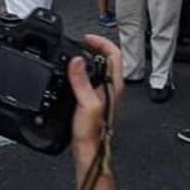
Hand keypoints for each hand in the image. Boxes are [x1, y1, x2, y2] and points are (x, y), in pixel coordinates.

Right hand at [70, 35, 122, 163]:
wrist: (89, 150)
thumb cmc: (92, 132)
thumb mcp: (86, 104)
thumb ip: (81, 81)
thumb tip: (77, 60)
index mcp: (115, 85)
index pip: (114, 54)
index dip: (101, 42)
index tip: (87, 39)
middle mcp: (113, 87)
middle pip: (108, 59)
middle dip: (95, 47)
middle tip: (81, 43)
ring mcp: (105, 93)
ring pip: (101, 68)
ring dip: (90, 58)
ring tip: (77, 53)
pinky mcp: (96, 99)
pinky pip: (93, 78)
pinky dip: (84, 70)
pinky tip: (74, 73)